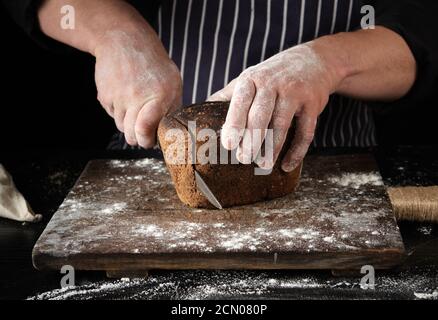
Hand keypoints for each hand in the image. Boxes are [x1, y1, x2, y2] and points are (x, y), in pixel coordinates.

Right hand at [94, 29, 181, 147]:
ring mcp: (118, 97)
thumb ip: (173, 109)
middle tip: (144, 130)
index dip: (146, 140)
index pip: (145, 130)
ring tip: (136, 105)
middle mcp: (136, 98)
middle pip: (131, 136)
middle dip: (138, 137)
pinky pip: (112, 115)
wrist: (123, 40)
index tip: (150, 140)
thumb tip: (170, 134)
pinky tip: (125, 95)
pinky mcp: (104, 96)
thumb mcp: (173, 83)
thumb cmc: (153, 64)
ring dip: (129, 122)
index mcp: (159, 96)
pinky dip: (118, 111)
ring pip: (121, 127)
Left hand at [209, 44, 342, 171]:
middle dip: (251, 140)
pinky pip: (305, 132)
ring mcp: (295, 93)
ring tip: (264, 165)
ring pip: (282, 125)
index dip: (234, 123)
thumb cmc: (272, 75)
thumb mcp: (249, 78)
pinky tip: (287, 165)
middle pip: (260, 116)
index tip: (228, 144)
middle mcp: (273, 84)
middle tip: (244, 159)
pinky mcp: (313, 104)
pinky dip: (297, 151)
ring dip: (272, 148)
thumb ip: (227, 96)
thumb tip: (199, 114)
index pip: (240, 102)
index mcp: (251, 79)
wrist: (314, 61)